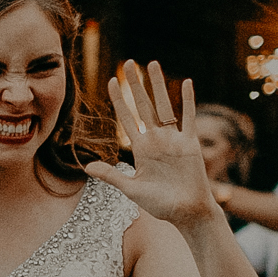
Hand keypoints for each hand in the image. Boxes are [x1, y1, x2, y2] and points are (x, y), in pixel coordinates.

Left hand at [85, 61, 214, 229]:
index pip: (127, 118)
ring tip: (151, 64)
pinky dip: (187, 101)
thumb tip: (87, 167)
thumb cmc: (160, 205)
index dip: (119, 100)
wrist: (186, 213)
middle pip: (144, 105)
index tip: (110, 81)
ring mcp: (173, 140)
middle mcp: (156, 140)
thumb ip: (111, 176)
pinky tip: (185, 82)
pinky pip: (189, 118)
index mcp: (141, 149)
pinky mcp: (190, 144)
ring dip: (158, 85)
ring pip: (164, 105)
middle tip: (128, 63)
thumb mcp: (131, 190)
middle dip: (135, 85)